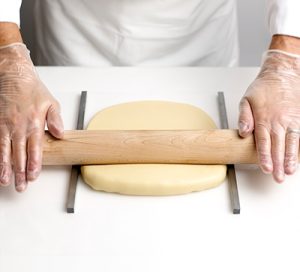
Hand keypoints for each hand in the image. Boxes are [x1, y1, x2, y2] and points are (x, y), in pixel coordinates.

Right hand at [0, 43, 63, 191]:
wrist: (14, 76)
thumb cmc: (34, 91)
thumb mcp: (52, 103)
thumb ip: (56, 120)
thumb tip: (60, 135)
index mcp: (35, 123)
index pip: (35, 148)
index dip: (34, 164)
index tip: (33, 176)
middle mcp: (19, 126)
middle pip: (19, 154)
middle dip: (20, 172)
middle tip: (21, 187)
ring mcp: (5, 125)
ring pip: (5, 151)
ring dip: (5, 168)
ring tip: (5, 181)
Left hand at [238, 50, 299, 182]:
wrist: (282, 74)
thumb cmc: (263, 88)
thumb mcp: (246, 99)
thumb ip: (244, 117)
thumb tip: (243, 132)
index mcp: (264, 118)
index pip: (263, 141)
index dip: (264, 156)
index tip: (265, 168)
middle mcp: (278, 122)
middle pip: (277, 146)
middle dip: (277, 163)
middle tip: (277, 177)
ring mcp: (291, 121)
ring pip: (291, 142)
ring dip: (290, 158)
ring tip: (289, 171)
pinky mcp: (298, 119)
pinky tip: (298, 157)